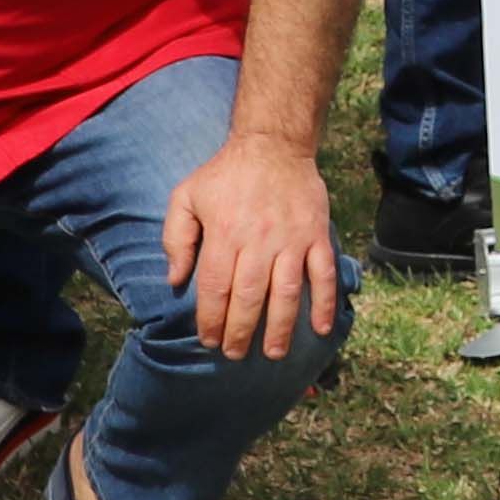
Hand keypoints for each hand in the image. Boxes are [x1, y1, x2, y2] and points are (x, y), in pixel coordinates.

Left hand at [164, 130, 346, 360]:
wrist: (273, 144)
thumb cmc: (225, 174)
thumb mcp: (186, 196)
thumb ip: (175, 238)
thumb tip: (175, 279)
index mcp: (224, 232)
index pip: (216, 287)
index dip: (211, 319)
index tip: (209, 340)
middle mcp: (258, 239)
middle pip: (249, 297)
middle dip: (240, 332)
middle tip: (235, 354)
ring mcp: (292, 239)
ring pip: (286, 292)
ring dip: (280, 327)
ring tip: (273, 353)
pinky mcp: (316, 235)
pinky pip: (323, 273)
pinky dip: (324, 303)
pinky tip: (319, 329)